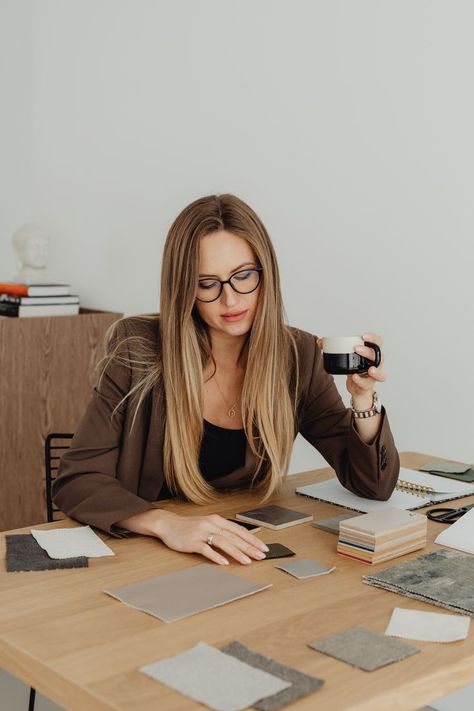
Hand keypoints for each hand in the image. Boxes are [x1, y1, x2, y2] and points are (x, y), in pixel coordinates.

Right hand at [152, 510, 268, 565]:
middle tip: (260, 556)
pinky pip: (206, 549)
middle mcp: (211, 524)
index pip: (239, 530)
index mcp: (217, 520)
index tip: (263, 547)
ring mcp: (201, 532)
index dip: (252, 539)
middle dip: (249, 547)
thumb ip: (222, 532)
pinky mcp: (192, 541)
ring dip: (236, 552)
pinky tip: (224, 563)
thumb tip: (239, 543)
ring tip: (247, 561)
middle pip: (234, 536)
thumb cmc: (189, 527)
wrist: (168, 524)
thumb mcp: (208, 525)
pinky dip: (216, 556)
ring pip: (223, 542)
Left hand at [317, 332, 385, 407]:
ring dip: (376, 370)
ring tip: (369, 369)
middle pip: (378, 355)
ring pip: (380, 372)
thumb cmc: (354, 368)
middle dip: (368, 351)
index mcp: (371, 353)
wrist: (357, 387)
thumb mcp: (346, 357)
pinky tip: (354, 377)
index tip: (363, 336)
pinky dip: (361, 381)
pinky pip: (368, 383)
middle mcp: (375, 363)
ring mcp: (373, 375)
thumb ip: (333, 348)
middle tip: (356, 349)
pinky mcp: (368, 385)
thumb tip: (320, 341)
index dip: (374, 338)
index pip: (378, 342)